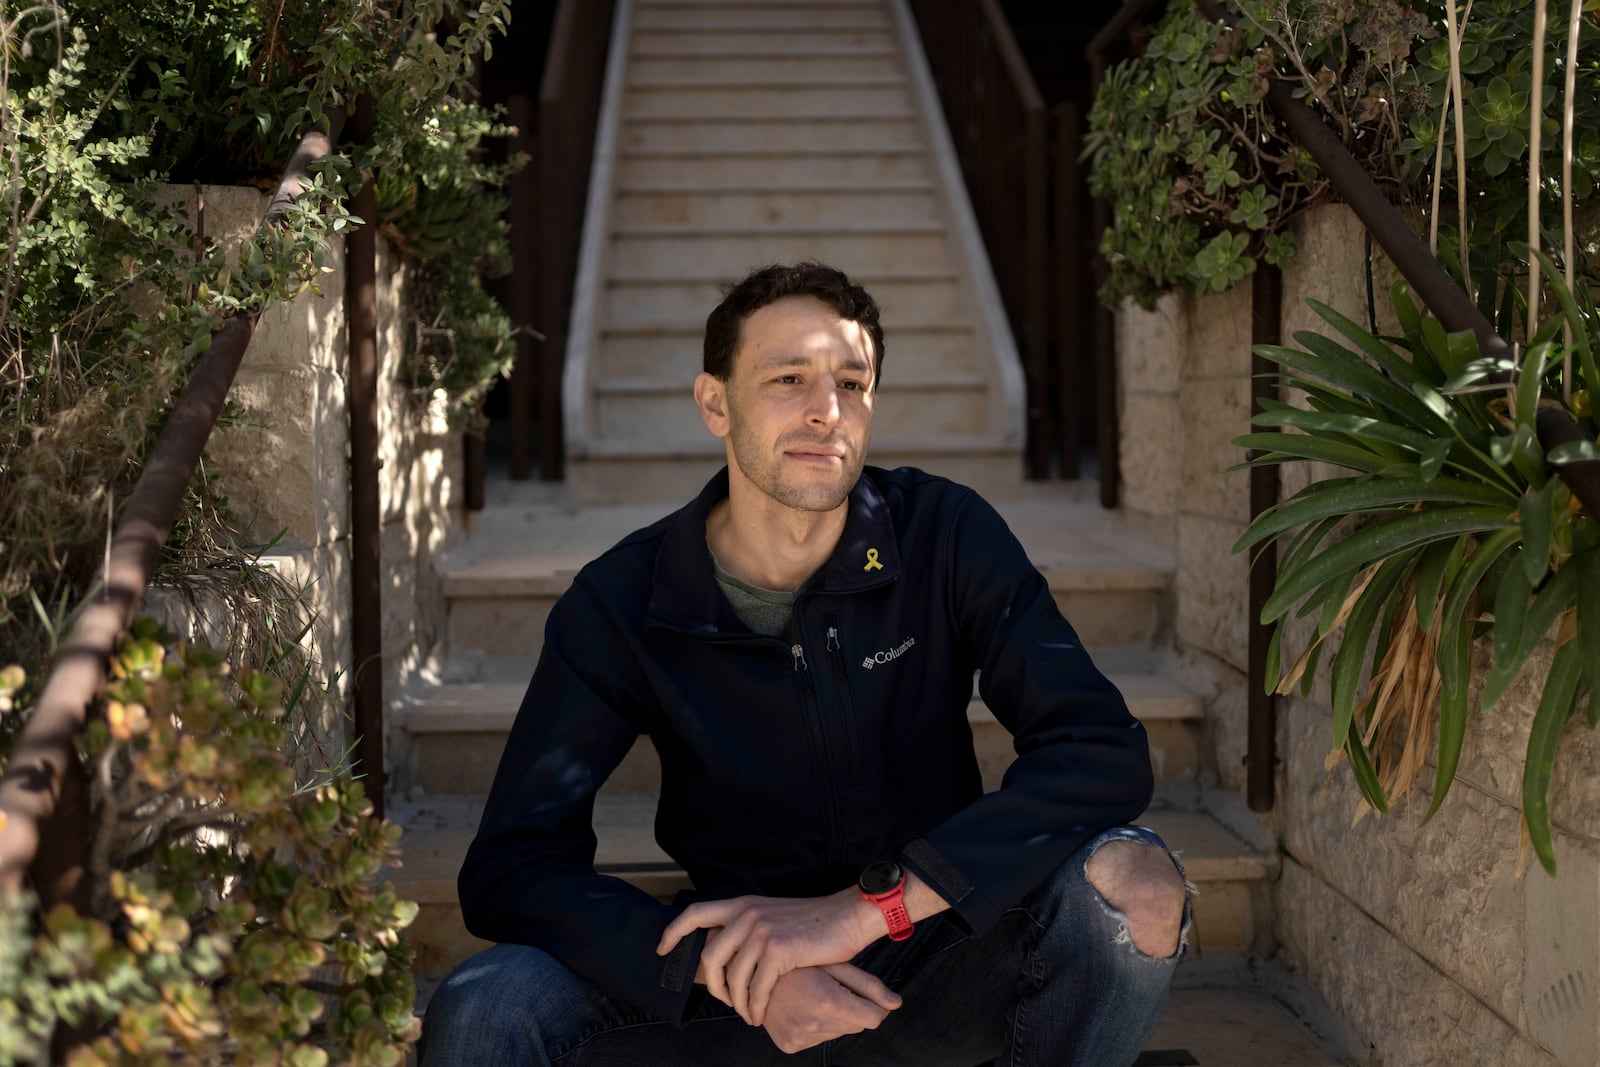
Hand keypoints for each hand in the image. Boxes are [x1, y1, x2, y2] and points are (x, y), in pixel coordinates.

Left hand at [657, 889, 879, 1024]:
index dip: (673, 932)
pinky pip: (757, 988)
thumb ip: (749, 929)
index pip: (695, 913)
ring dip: (738, 1003)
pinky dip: (755, 1006)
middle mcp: (747, 914)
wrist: (846, 917)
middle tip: (725, 1001)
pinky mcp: (778, 951)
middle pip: (710, 957)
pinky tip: (760, 1013)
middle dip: (712, 986)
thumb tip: (729, 956)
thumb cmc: (813, 924)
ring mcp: (761, 931)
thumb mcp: (773, 916)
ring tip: (749, 1013)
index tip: (662, 950)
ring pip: (734, 978)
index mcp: (743, 904)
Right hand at [761, 964, 900, 1054]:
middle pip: (856, 1026)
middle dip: (852, 1009)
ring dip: (833, 1018)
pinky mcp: (788, 1045)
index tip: (864, 993)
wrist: (753, 967)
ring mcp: (798, 1037)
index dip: (874, 1005)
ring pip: (837, 1033)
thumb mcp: (834, 963)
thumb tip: (896, 1004)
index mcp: (827, 1001)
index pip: (873, 1019)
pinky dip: (816, 1026)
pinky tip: (802, 1007)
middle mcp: (813, 1024)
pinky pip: (818, 1039)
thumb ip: (868, 985)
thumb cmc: (798, 958)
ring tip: (813, 994)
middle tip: (832, 987)